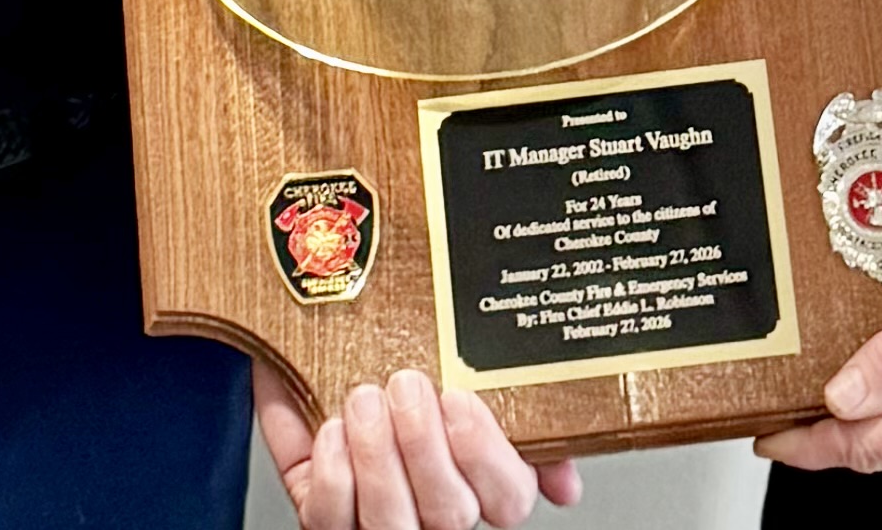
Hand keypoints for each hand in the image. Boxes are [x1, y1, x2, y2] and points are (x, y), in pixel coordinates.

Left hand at [254, 364, 578, 527]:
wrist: (317, 367)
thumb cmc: (391, 372)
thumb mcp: (458, 373)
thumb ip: (517, 406)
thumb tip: (564, 468)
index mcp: (476, 479)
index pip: (510, 499)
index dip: (487, 456)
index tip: (460, 401)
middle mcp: (433, 513)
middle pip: (449, 512)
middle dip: (424, 445)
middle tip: (407, 386)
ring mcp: (380, 524)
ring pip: (392, 521)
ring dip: (377, 454)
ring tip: (365, 400)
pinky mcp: (328, 523)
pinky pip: (332, 518)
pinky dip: (333, 470)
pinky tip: (334, 431)